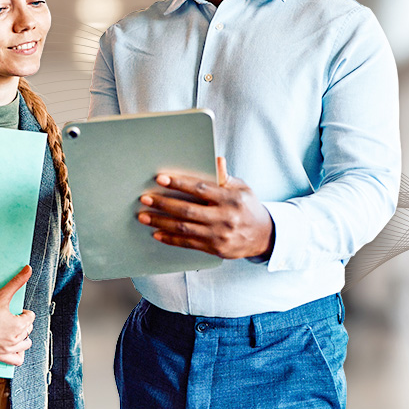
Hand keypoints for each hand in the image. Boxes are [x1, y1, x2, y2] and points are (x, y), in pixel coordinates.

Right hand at [0, 265, 35, 365]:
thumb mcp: (2, 294)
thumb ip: (17, 281)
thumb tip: (28, 269)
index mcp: (19, 325)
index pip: (30, 317)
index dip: (24, 312)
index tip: (16, 311)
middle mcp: (15, 339)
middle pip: (28, 330)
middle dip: (23, 324)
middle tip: (11, 319)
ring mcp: (8, 349)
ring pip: (25, 344)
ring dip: (23, 338)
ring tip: (13, 331)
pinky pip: (17, 360)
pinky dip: (18, 354)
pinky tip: (14, 347)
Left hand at [137, 157, 274, 259]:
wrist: (264, 236)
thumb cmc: (248, 207)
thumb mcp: (242, 188)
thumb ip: (225, 177)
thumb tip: (216, 160)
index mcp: (230, 198)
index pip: (200, 189)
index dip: (179, 184)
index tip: (161, 179)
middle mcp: (225, 217)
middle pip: (188, 210)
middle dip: (164, 204)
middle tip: (145, 198)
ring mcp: (219, 235)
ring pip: (184, 228)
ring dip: (161, 222)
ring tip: (144, 216)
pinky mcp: (215, 249)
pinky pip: (188, 243)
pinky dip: (170, 239)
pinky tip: (157, 233)